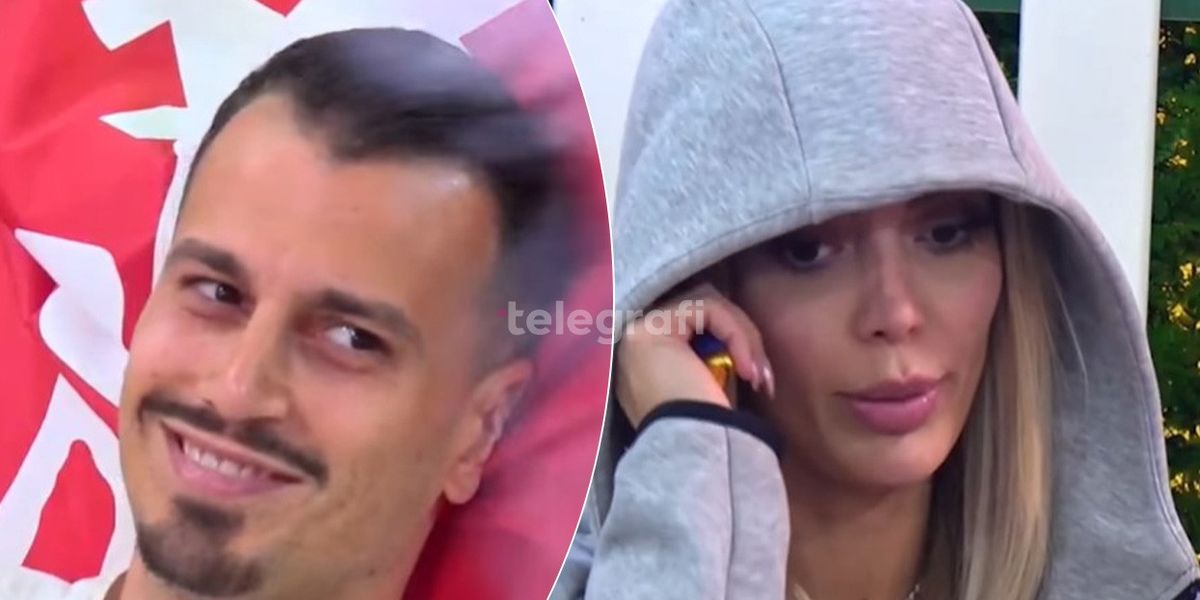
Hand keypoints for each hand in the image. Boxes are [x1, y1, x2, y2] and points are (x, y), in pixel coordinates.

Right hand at [615, 283, 775, 427]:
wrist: (692, 457)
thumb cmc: (705, 437)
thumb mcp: (710, 390)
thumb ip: (714, 361)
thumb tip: (741, 343)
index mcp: (647, 364)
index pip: (693, 328)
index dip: (730, 341)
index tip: (757, 378)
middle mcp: (635, 344)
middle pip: (701, 313)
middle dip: (740, 337)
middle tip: (764, 377)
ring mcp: (639, 333)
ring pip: (707, 307)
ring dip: (744, 336)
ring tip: (759, 375)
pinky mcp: (654, 328)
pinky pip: (708, 309)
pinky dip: (737, 334)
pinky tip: (748, 370)